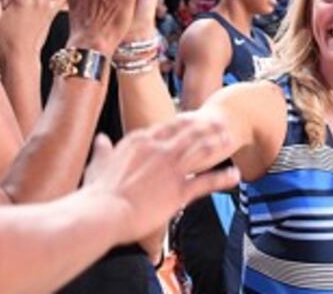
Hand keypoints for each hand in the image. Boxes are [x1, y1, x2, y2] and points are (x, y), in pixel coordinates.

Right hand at [82, 114, 238, 243]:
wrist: (103, 213)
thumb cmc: (97, 194)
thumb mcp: (98, 165)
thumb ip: (102, 150)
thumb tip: (101, 139)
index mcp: (140, 141)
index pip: (167, 127)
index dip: (182, 123)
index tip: (191, 119)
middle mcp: (159, 149)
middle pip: (189, 132)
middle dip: (206, 127)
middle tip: (220, 123)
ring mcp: (171, 168)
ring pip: (202, 150)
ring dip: (219, 144)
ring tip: (231, 140)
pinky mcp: (179, 190)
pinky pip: (207, 181)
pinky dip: (223, 178)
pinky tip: (234, 175)